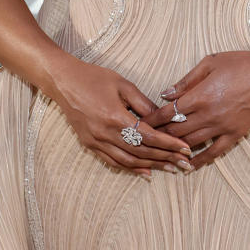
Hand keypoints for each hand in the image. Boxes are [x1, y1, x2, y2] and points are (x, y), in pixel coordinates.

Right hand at [49, 59, 191, 178]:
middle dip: (165, 158)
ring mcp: (96, 141)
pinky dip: (130, 168)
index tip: (185, 149)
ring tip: (170, 168)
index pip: (149, 137)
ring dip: (151, 166)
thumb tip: (163, 118)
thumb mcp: (123, 85)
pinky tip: (144, 171)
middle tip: (184, 164)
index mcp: (116, 117)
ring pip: (128, 161)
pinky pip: (113, 161)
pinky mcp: (89, 144)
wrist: (63, 81)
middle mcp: (106, 134)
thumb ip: (143, 103)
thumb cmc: (93, 78)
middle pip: (142, 152)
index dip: (169, 144)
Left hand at [143, 50, 249, 170]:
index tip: (138, 125)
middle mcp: (209, 115)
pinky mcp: (235, 134)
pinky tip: (189, 166)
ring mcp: (222, 127)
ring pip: (191, 144)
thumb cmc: (242, 63)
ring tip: (159, 155)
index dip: (150, 120)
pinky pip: (214, 152)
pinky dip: (200, 160)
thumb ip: (186, 80)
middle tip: (143, 142)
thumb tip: (165, 94)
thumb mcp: (210, 63)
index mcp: (200, 96)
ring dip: (174, 150)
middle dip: (157, 137)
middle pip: (175, 131)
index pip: (167, 113)